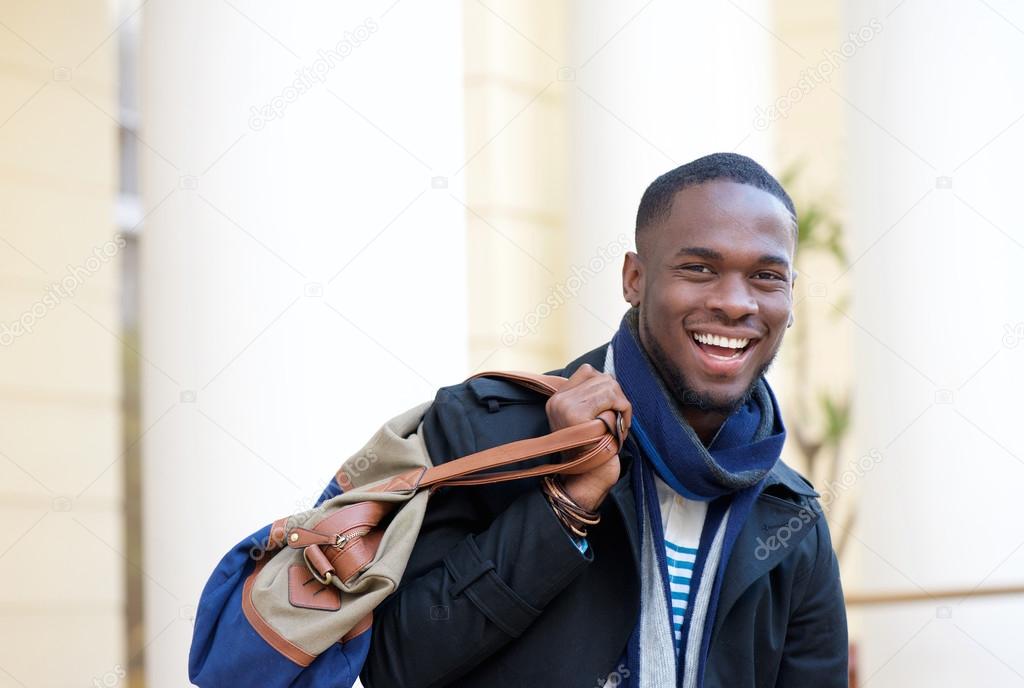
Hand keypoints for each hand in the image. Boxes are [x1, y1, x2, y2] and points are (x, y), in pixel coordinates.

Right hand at [544, 364, 631, 510]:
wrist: (587, 479)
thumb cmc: (594, 451)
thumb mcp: (589, 419)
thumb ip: (592, 398)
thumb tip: (610, 379)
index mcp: (557, 399)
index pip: (588, 371)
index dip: (607, 385)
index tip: (613, 406)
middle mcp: (558, 400)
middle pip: (601, 377)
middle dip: (618, 396)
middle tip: (621, 418)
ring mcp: (565, 406)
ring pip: (608, 387)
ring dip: (623, 405)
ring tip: (621, 424)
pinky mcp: (576, 415)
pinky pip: (611, 401)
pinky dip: (623, 413)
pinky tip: (620, 429)